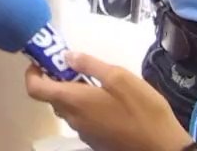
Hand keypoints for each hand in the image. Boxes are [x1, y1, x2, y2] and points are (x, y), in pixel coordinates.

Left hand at [25, 52, 194, 150]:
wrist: (163, 148)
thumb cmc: (142, 110)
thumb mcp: (119, 78)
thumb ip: (90, 65)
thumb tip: (66, 56)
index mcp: (72, 101)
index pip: (35, 89)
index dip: (33, 73)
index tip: (43, 61)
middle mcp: (73, 119)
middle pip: (52, 98)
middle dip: (58, 80)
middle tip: (77, 68)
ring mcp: (84, 132)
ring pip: (68, 109)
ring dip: (74, 94)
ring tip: (98, 84)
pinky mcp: (96, 141)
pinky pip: (83, 120)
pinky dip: (86, 108)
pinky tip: (109, 102)